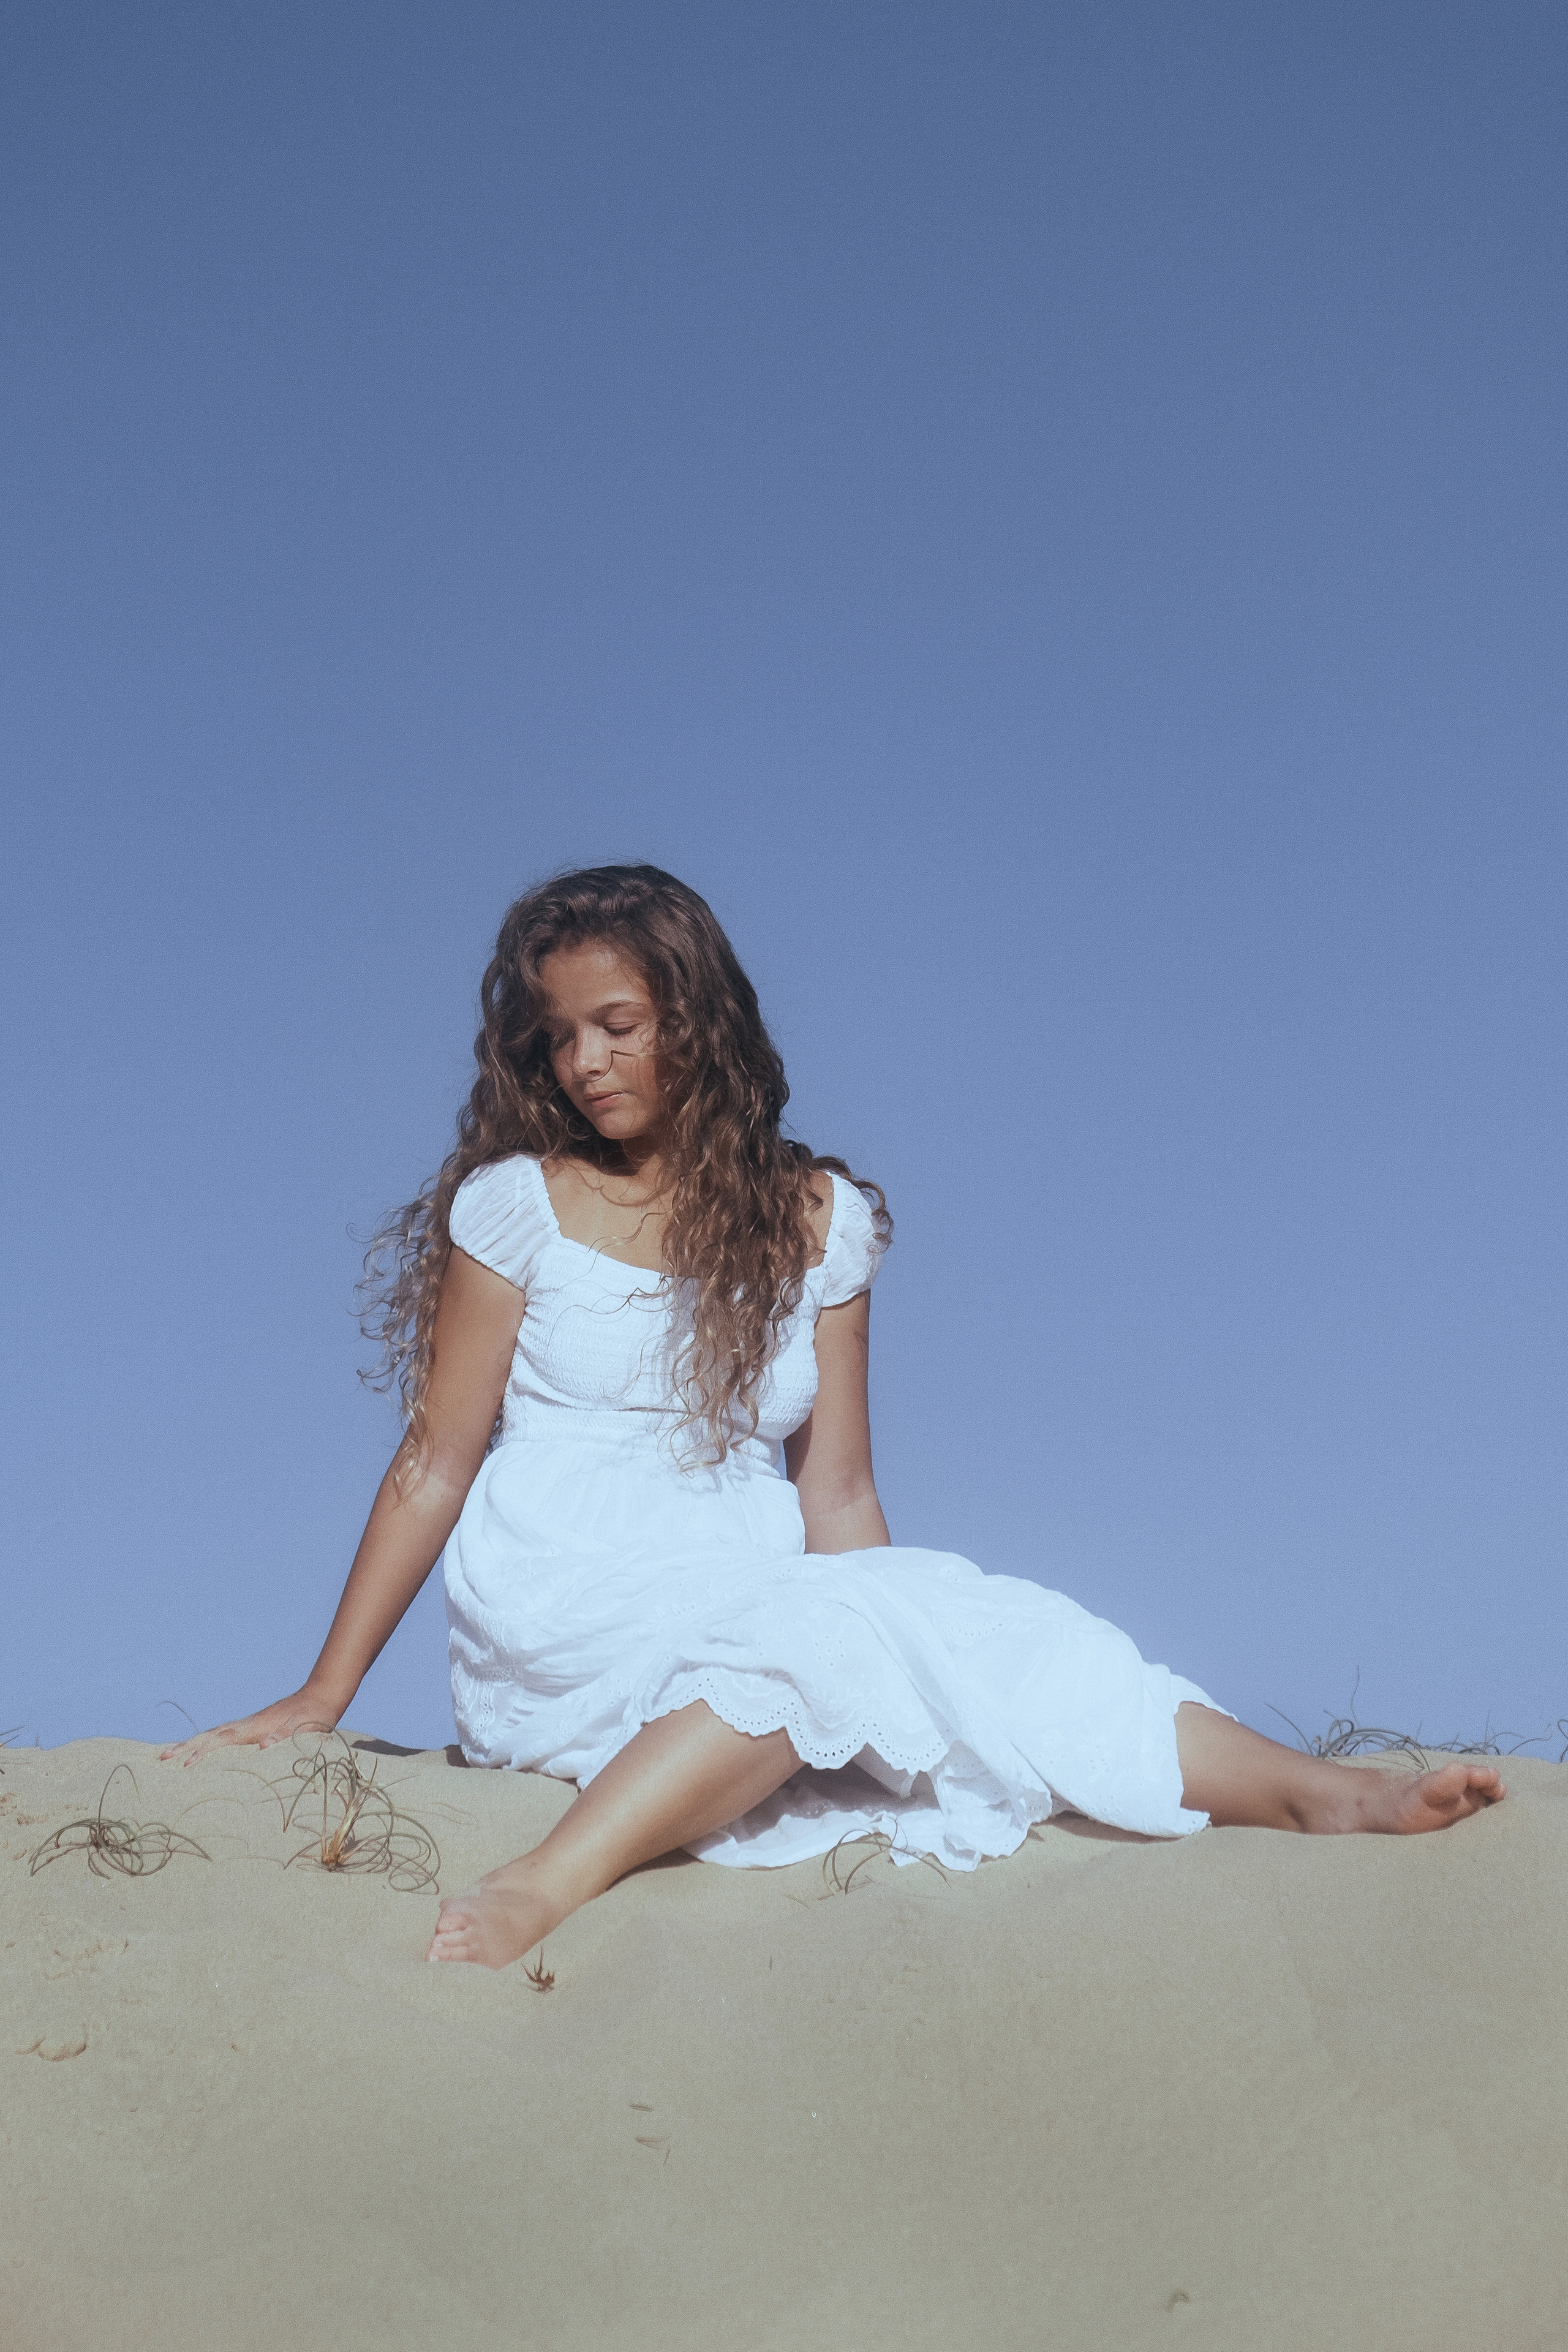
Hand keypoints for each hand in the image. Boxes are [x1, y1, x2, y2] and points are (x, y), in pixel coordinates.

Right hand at [160, 1685, 346, 1765]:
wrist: (323, 1696)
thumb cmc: (316, 1716)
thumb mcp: (305, 1729)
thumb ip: (285, 1737)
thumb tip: (263, 1746)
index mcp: (255, 1727)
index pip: (222, 1740)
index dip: (202, 1752)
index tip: (184, 1763)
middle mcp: (248, 1725)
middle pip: (211, 1735)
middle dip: (187, 1746)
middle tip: (162, 1757)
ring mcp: (250, 1726)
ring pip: (215, 1735)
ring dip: (194, 1744)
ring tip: (172, 1754)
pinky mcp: (255, 1729)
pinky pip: (225, 1737)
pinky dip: (209, 1744)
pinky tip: (204, 1751)